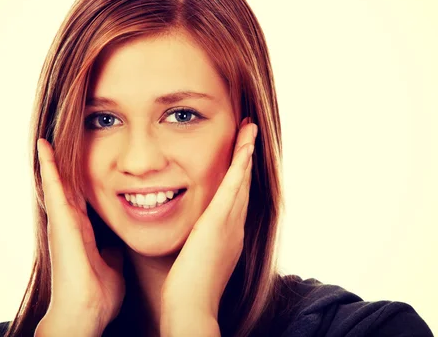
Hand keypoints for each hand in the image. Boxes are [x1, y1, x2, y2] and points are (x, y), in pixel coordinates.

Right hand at [34, 138, 125, 336]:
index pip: (81, 198)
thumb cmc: (98, 294)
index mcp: (84, 231)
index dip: (79, 180)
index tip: (80, 160)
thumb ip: (113, 249)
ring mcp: (63, 222)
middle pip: (67, 187)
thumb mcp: (113, 264)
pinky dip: (49, 166)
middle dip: (63, 165)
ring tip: (46, 138)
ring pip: (57, 183)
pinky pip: (54, 187)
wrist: (85, 312)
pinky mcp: (60, 221)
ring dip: (52, 161)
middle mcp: (71, 223)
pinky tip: (45, 147)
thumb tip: (120, 241)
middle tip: (57, 140)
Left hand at [160, 118, 256, 333]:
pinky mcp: (219, 222)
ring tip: (249, 129)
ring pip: (241, 180)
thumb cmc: (188, 291)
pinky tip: (244, 145)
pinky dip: (240, 164)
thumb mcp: (196, 261)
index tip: (239, 156)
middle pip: (243, 184)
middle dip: (247, 157)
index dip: (239, 175)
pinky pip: (233, 186)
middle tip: (250, 133)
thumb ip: (198, 245)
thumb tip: (192, 239)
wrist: (191, 308)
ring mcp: (230, 224)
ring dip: (246, 152)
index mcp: (228, 236)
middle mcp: (235, 227)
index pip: (235, 198)